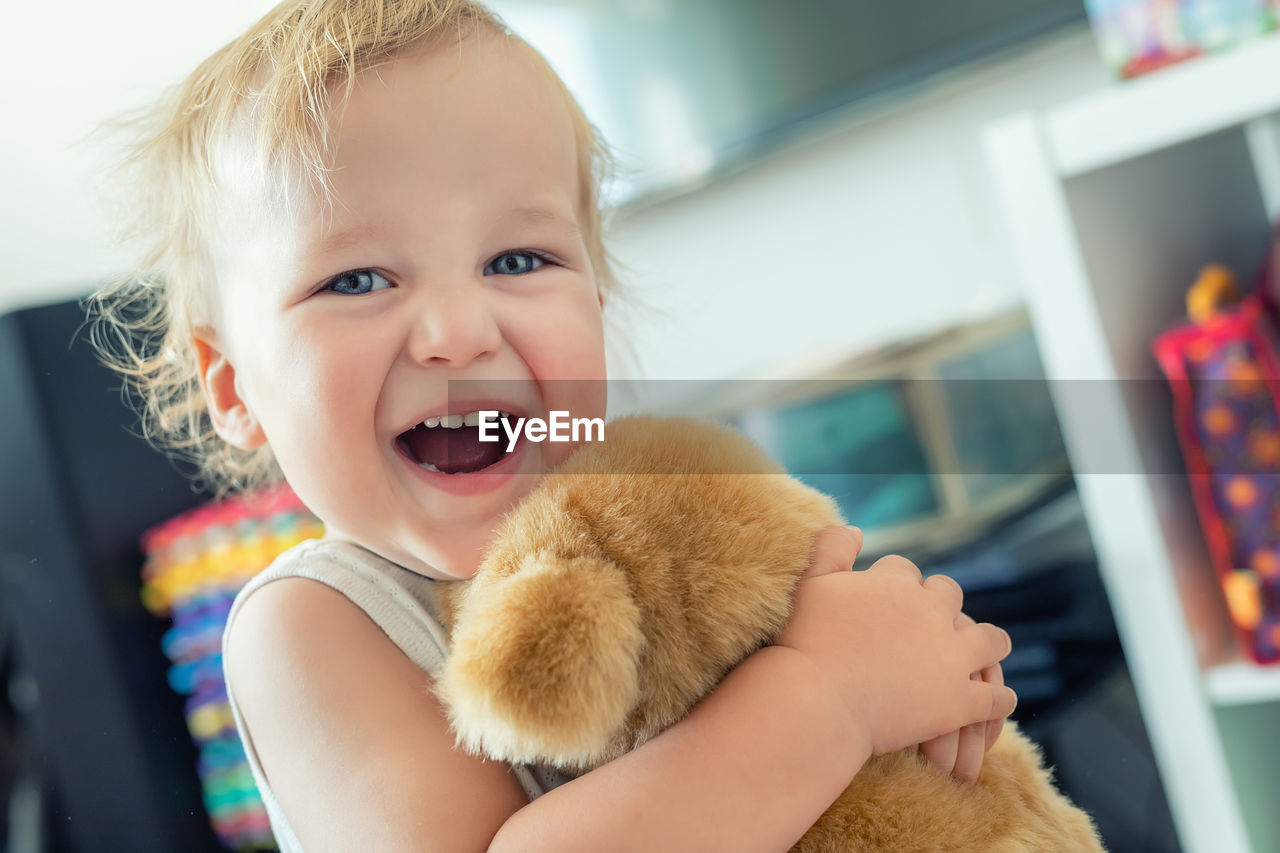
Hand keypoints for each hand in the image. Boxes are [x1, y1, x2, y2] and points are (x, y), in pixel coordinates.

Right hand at [775, 527, 1015, 757]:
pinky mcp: (960, 702)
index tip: (888, 601)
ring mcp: (950, 657)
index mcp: (896, 583)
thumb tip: (854, 529)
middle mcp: (931, 613)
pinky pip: (997, 697)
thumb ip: (831, 549)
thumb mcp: (811, 583)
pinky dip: (1000, 697)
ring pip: (991, 640)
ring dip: (989, 643)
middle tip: (931, 624)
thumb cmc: (805, 643)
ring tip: (985, 650)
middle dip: (942, 605)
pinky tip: (998, 700)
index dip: (897, 584)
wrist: (816, 702)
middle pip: (951, 595)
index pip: (906, 571)